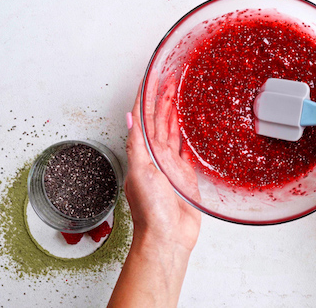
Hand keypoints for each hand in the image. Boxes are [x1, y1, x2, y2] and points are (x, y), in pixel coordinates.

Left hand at [109, 80, 200, 307]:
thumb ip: (137, 145)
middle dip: (161, 98)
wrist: (167, 237)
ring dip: (172, 111)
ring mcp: (170, 164)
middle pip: (158, 119)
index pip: (142, 117)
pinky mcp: (184, 174)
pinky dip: (184, 134)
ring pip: (170, 130)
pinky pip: (184, 149)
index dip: (146, 97)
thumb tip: (129, 117)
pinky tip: (186, 125)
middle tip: (168, 78)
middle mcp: (155, 155)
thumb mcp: (140, 173)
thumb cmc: (151, 211)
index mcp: (143, 152)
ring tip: (176, 93)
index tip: (150, 78)